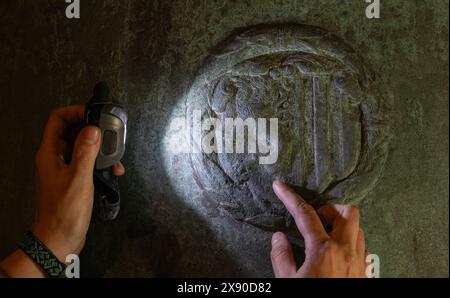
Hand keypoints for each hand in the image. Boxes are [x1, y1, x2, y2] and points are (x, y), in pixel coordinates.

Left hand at [0, 105, 124, 276]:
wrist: (60, 240)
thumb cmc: (66, 210)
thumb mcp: (78, 178)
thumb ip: (85, 152)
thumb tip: (93, 128)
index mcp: (50, 153)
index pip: (58, 119)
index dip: (75, 112)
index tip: (95, 115)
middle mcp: (56, 157)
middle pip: (72, 131)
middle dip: (93, 130)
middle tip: (111, 134)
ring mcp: (65, 169)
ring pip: (82, 147)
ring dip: (100, 149)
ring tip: (116, 157)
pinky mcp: (74, 180)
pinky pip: (87, 162)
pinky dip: (101, 163)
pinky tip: (114, 171)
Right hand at [270, 181, 366, 277]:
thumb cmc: (312, 297)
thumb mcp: (288, 280)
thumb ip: (282, 256)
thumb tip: (279, 237)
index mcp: (323, 249)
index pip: (305, 214)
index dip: (290, 197)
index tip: (279, 186)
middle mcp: (345, 250)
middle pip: (347, 212)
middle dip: (330, 210)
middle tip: (317, 222)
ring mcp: (359, 260)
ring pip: (358, 229)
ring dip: (342, 228)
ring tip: (326, 238)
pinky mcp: (366, 271)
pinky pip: (362, 248)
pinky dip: (350, 245)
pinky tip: (337, 255)